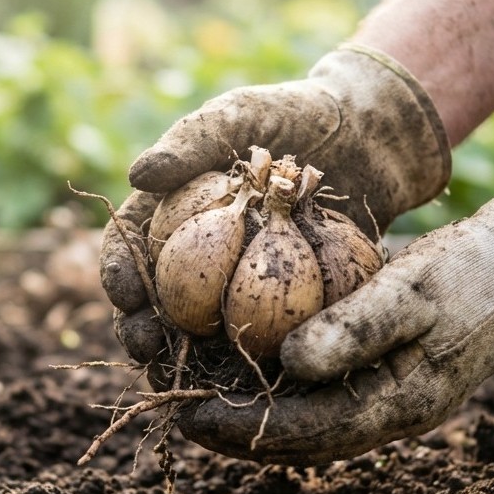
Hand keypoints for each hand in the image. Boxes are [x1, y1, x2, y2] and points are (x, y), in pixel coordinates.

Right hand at [100, 44, 450, 362]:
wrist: (374, 133)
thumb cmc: (299, 113)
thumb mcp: (243, 114)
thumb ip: (192, 140)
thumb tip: (136, 175)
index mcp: (175, 210)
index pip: (130, 247)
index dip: (119, 273)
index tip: (125, 294)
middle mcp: (202, 253)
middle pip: (157, 302)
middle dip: (142, 330)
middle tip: (144, 347)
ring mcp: (242, 283)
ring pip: (201, 333)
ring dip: (182, 360)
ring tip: (178, 377)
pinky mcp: (288, 304)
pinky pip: (263, 338)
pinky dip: (248, 363)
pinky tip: (243, 380)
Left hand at [174, 167, 493, 465]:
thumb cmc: (470, 275)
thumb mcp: (411, 292)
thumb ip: (353, 329)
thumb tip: (287, 363)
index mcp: (398, 405)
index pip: (306, 434)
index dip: (243, 429)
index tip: (187, 413)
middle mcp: (388, 413)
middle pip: (298, 439)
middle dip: (235, 430)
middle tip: (174, 410)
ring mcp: (387, 396)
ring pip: (305, 420)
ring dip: (251, 412)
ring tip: (194, 394)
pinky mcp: (382, 372)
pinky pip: (318, 393)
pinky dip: (276, 385)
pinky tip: (240, 362)